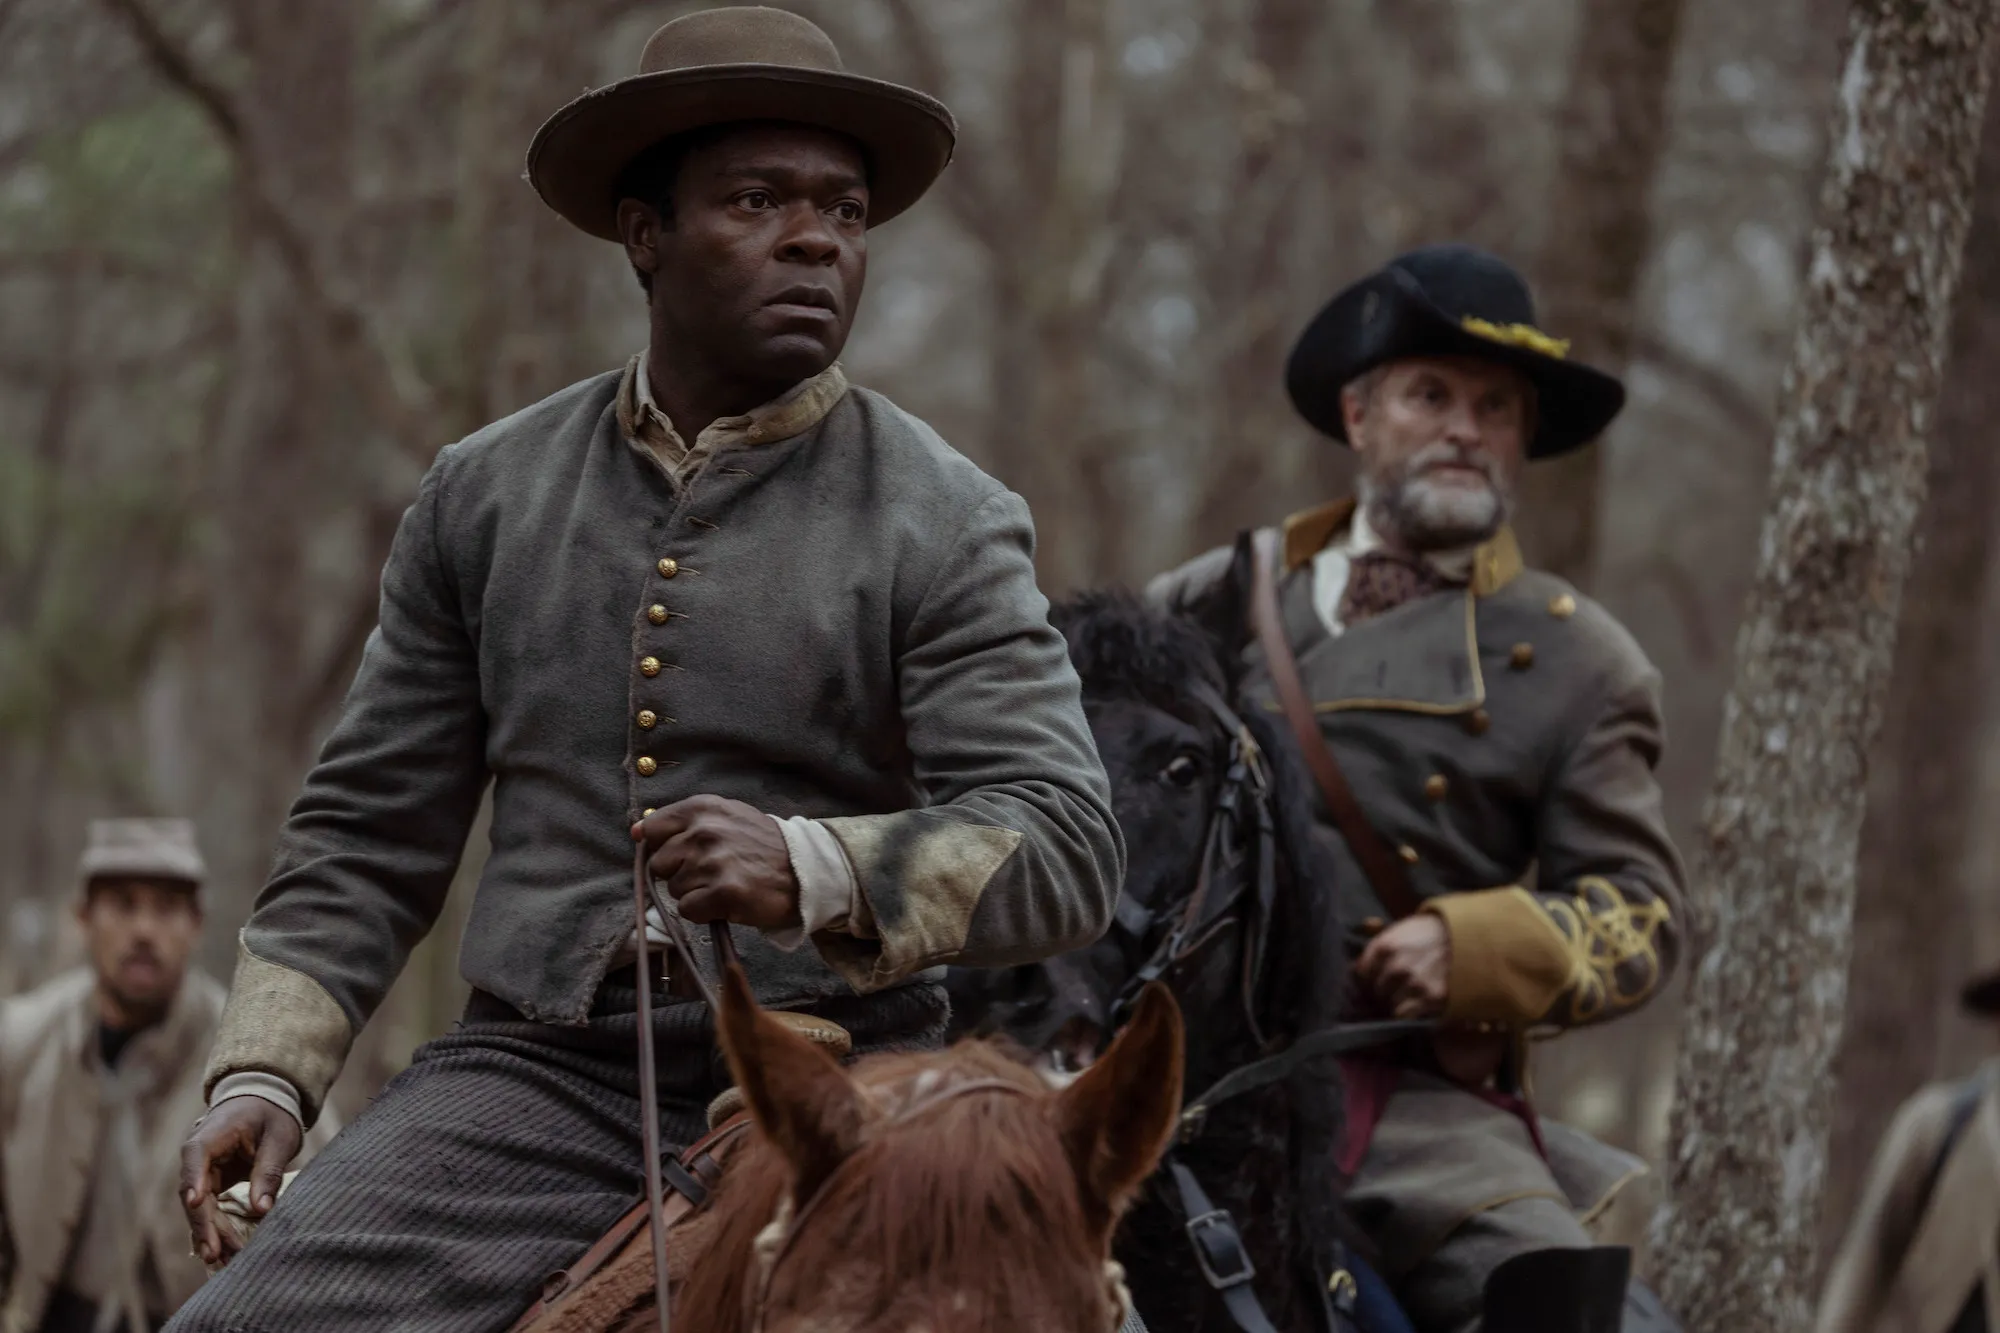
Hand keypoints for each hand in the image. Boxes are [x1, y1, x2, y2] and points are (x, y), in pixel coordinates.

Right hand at [181, 1096, 301, 1265]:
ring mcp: (202, 1173)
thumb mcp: (279, 1137)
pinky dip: (217, 1230)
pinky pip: (210, 1210)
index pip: (196, 1156)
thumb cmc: (272, 1114)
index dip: (195, 1180)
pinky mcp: (211, 1185)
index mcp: (211, 1134)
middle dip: (205, 1225)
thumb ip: (268, 1170)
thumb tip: (262, 1209)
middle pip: (195, 1193)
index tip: (198, 1203)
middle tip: (215, 1253)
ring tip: (221, 1261)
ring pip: (200, 1208)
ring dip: (210, 1234)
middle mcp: (198, 1157)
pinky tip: (222, 1254)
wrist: (265, 1102)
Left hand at [632, 795, 798, 929]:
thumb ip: (682, 821)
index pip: (652, 829)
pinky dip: (704, 912)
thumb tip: (637, 832)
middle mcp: (705, 831)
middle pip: (659, 864)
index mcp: (703, 808)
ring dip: (695, 893)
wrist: (805, 871)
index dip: (663, 847)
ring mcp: (713, 862)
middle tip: (712, 872)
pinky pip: (688, 910)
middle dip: (680, 873)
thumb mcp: (726, 816)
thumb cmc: (761, 845)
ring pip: (674, 889)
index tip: (683, 854)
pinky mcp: (723, 893)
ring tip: (724, 884)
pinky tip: (726, 901)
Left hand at [1355, 914, 1450, 1018]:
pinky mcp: (1431, 998)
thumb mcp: (1398, 929)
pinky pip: (1405, 1015)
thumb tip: (1355, 969)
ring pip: (1389, 1005)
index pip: (1361, 974)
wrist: (1463, 937)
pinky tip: (1415, 1005)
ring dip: (1395, 1004)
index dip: (1366, 980)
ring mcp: (1413, 983)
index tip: (1373, 983)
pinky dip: (1408, 1013)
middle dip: (1381, 993)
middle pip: (1375, 991)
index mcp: (1383, 947)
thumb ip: (1376, 947)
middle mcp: (1395, 966)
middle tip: (1392, 991)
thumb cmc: (1428, 932)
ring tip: (1406, 997)